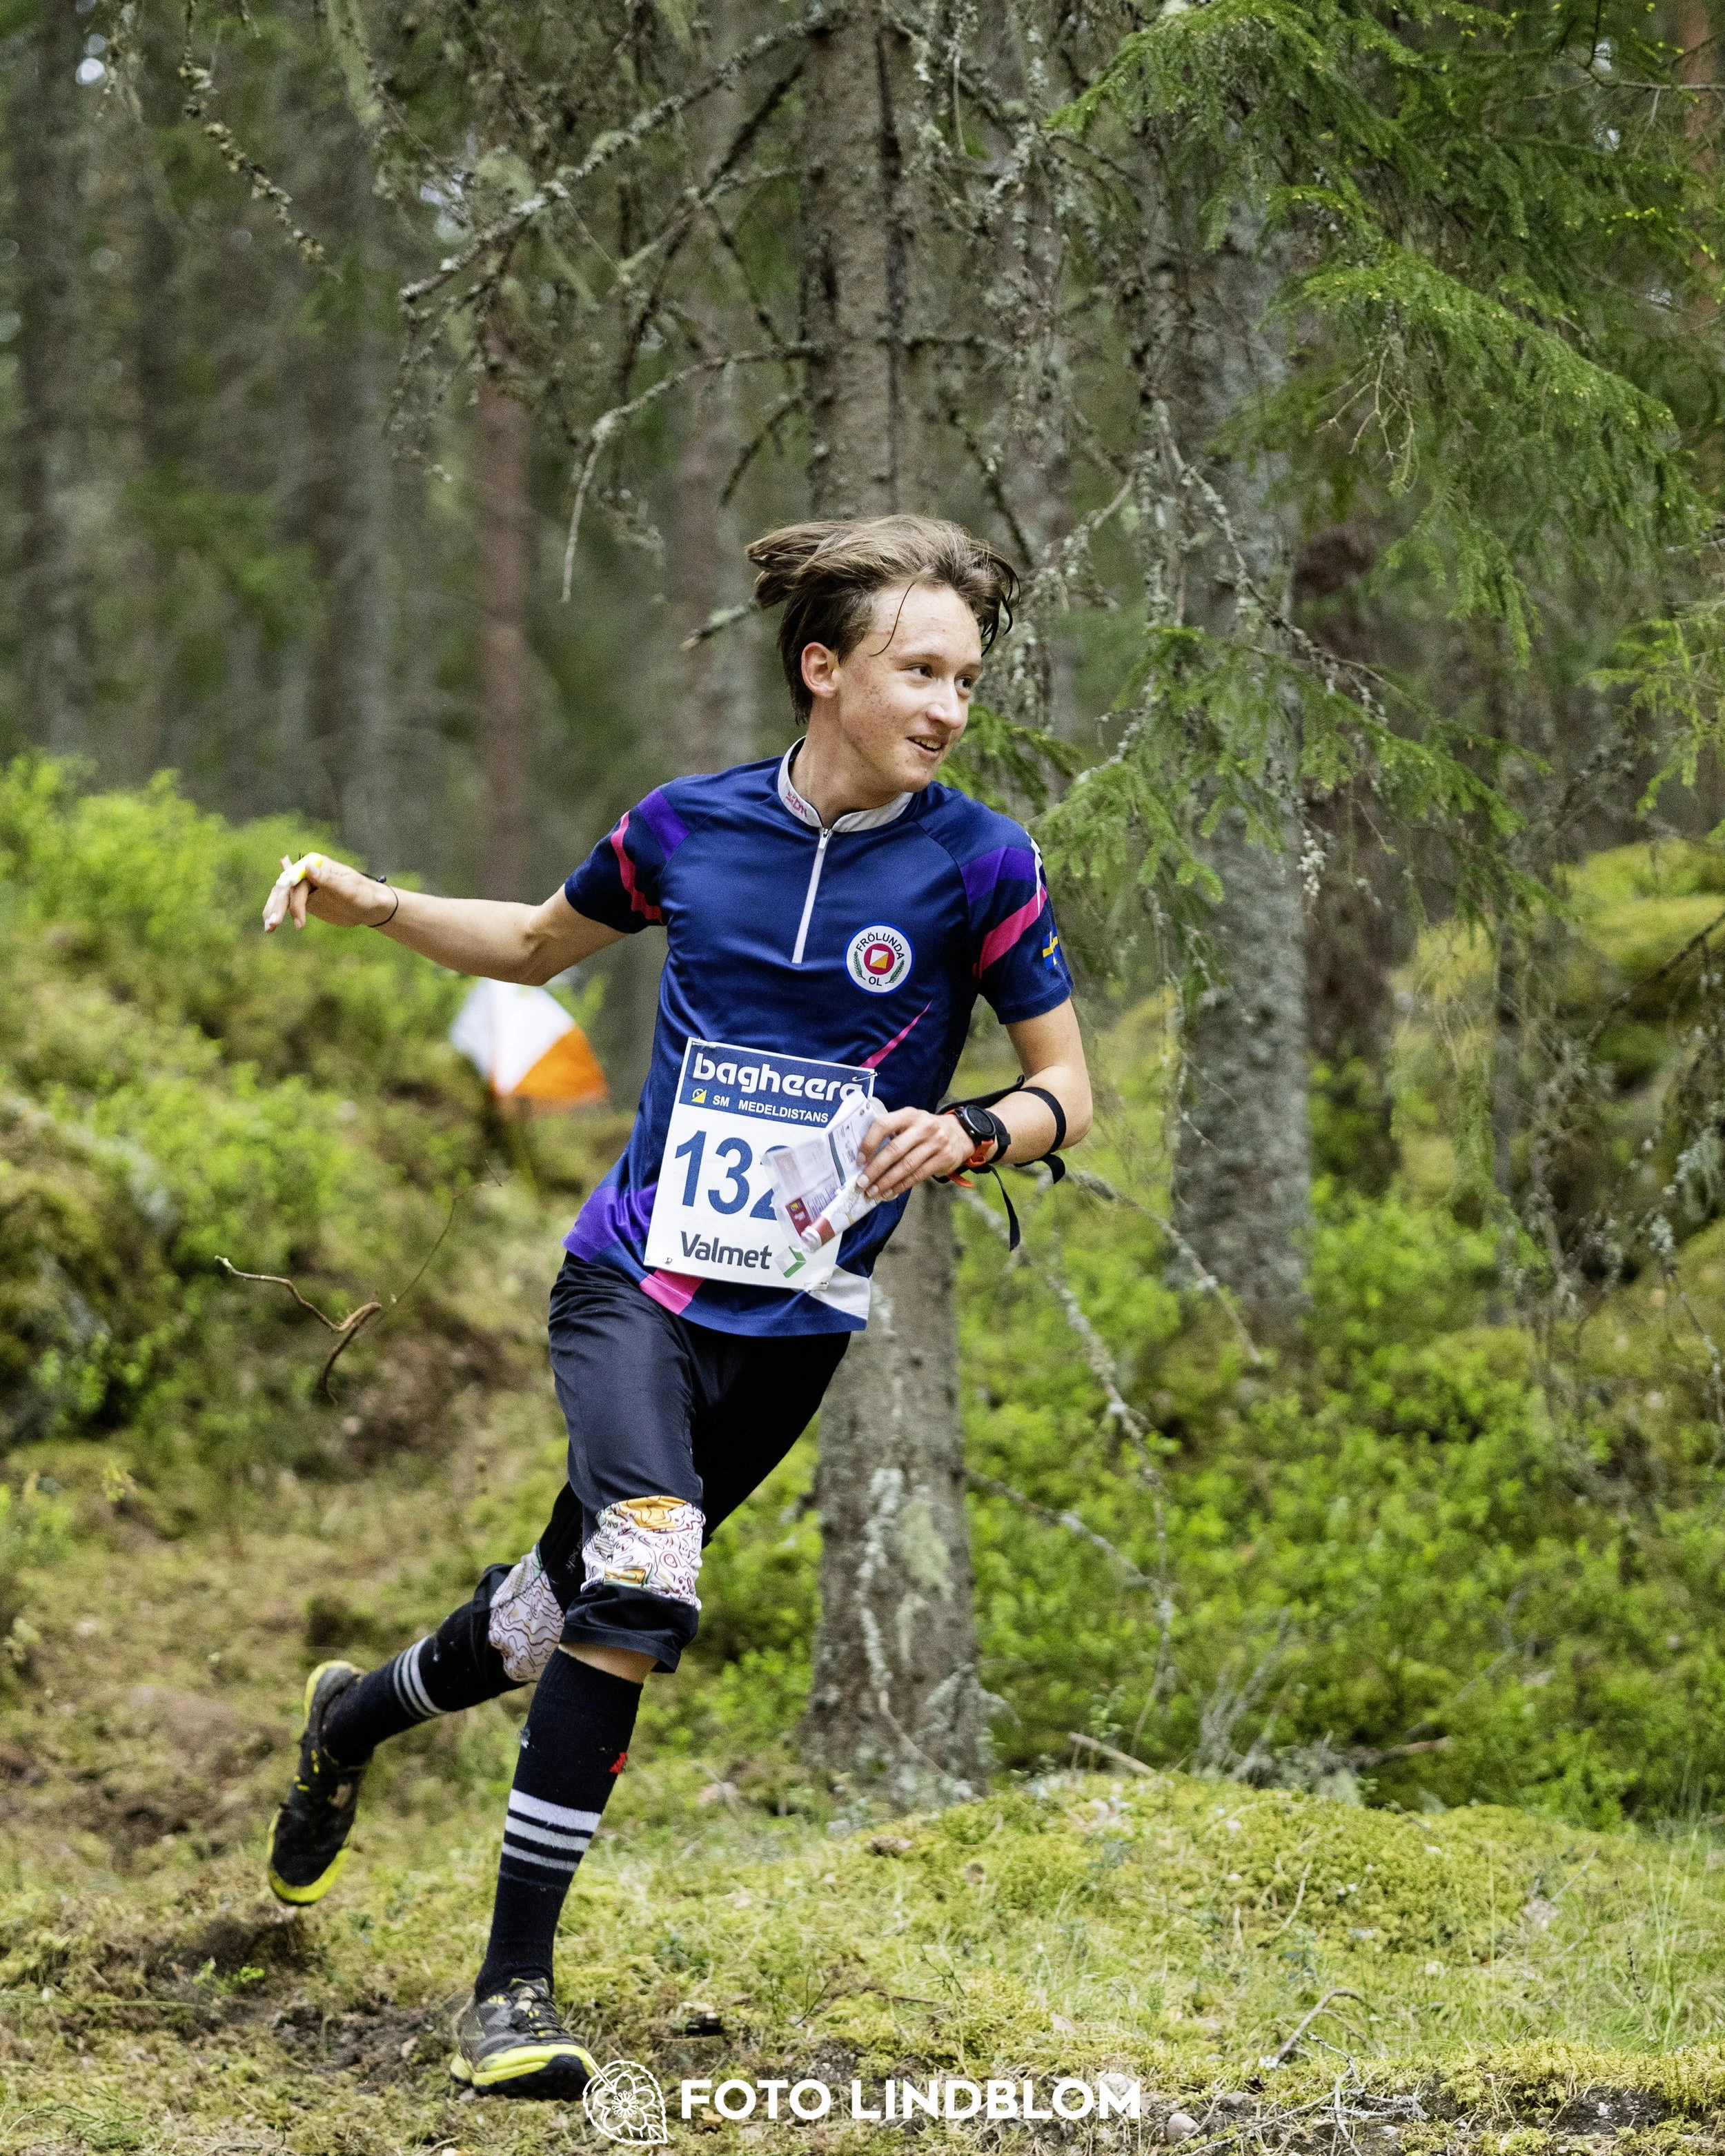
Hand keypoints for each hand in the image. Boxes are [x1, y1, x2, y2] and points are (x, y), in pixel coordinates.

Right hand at [262, 852, 394, 933]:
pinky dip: (279, 915)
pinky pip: (288, 906)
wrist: (371, 907)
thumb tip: (306, 866)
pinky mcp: (306, 901)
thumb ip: (327, 879)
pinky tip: (270, 925)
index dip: (288, 893)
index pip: (296, 878)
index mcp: (316, 865)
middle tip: (273, 924)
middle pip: (285, 888)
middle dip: (277, 906)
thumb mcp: (348, 888)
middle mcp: (307, 874)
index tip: (287, 910)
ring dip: (274, 911)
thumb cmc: (364, 894)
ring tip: (269, 929)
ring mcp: (305, 888)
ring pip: (283, 897)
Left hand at [857, 1107, 974, 1200]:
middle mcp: (923, 1127)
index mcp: (909, 1115)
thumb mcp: (910, 1122)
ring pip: (906, 1166)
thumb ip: (891, 1132)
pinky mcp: (944, 1158)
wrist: (960, 1133)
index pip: (883, 1125)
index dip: (869, 1143)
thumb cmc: (925, 1130)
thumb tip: (864, 1158)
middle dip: (875, 1169)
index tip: (859, 1160)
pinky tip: (890, 1193)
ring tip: (873, 1192)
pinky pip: (918, 1176)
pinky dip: (901, 1186)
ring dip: (887, 1182)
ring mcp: (936, 1143)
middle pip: (894, 1150)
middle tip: (862, 1183)